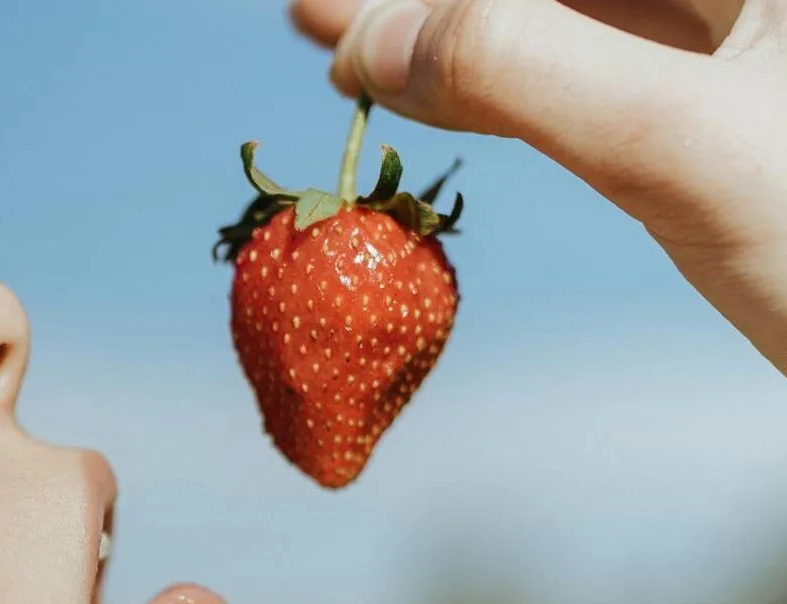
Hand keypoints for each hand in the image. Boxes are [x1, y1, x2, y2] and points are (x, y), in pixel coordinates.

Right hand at [290, 0, 786, 374]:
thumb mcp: (685, 150)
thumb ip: (523, 73)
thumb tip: (373, 46)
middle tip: (311, 16)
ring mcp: (731, 35)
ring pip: (556, 14)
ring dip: (445, 38)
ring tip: (338, 52)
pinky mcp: (714, 101)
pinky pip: (578, 74)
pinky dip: (494, 91)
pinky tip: (424, 101)